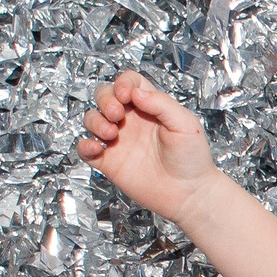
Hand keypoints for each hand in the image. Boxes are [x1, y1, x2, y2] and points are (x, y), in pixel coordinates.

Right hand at [76, 70, 221, 224]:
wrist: (189, 194)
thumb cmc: (192, 158)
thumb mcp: (185, 124)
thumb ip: (161, 104)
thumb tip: (136, 92)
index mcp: (149, 107)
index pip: (128, 83)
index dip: (122, 83)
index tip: (126, 95)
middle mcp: (131, 121)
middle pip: (104, 96)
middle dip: (104, 99)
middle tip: (116, 114)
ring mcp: (118, 141)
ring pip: (92, 119)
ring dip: (95, 121)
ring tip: (111, 133)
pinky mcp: (109, 162)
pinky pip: (86, 149)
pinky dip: (84, 145)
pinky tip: (96, 148)